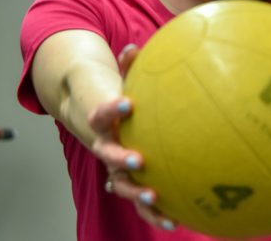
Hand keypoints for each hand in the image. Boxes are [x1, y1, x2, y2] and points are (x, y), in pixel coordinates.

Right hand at [87, 44, 176, 230]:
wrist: (95, 117)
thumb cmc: (117, 97)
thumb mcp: (119, 79)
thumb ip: (127, 65)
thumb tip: (134, 47)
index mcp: (102, 120)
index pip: (103, 113)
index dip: (112, 109)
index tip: (126, 103)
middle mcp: (104, 146)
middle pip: (108, 155)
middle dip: (121, 159)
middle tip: (138, 160)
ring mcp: (114, 166)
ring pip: (121, 184)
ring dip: (137, 192)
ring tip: (155, 197)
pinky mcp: (128, 180)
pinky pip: (139, 200)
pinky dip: (154, 212)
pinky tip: (175, 221)